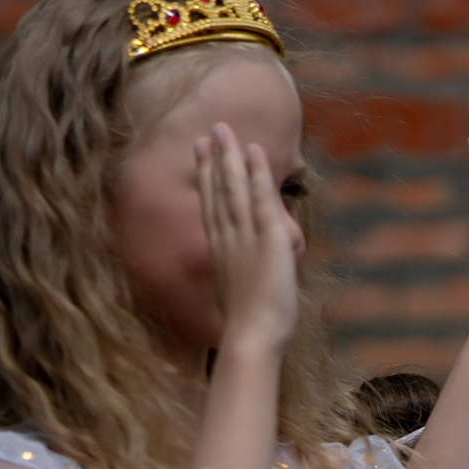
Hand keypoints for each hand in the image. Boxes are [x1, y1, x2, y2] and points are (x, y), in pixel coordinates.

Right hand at [198, 120, 300, 355]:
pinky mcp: (267, 240)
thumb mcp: (240, 297)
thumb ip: (242, 278)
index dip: (205, 179)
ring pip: (234, 188)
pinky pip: (261, 199)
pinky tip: (254, 152)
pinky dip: (257, 174)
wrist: (250, 339)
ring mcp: (244, 237)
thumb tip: (248, 276)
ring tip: (225, 129)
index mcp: (220, 253)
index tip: (200, 155)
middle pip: (217, 191)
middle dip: (213, 159)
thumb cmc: (249, 331)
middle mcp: (227, 240)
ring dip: (230, 156)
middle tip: (210, 131)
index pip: (211, 208)